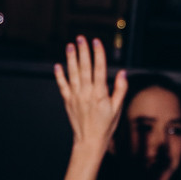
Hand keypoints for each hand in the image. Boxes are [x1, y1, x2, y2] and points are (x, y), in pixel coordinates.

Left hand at [54, 38, 127, 159]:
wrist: (89, 141)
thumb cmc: (105, 126)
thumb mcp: (117, 108)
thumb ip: (120, 89)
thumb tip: (122, 73)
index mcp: (100, 94)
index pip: (99, 69)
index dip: (98, 54)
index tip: (96, 42)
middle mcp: (86, 93)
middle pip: (84, 68)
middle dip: (83, 51)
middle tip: (81, 38)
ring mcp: (75, 97)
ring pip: (73, 74)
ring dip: (71, 59)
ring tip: (70, 46)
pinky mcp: (68, 102)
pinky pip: (62, 86)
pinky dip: (59, 76)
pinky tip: (57, 65)